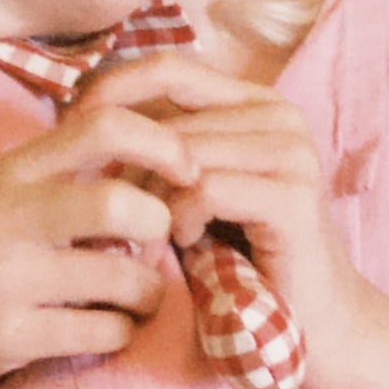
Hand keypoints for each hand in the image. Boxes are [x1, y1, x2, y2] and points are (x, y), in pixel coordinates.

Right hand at [0, 86, 199, 388]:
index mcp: (11, 172)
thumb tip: (154, 154)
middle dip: (160, 229)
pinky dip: (120, 332)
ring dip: (149, 292)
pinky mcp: (4, 334)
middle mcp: (4, 216)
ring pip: (122, 278)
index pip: (102, 125)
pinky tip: (106, 329)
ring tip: (137, 297)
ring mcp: (1, 276)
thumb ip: (60, 175)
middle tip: (156, 247)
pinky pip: (102, 332)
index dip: (162, 142)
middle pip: (120, 205)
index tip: (188, 170)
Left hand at [77, 57, 368, 378]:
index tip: (75, 131)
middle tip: (123, 220)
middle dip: (132, 170)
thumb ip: (160, 148)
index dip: (114, 92)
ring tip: (155, 237)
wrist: (314, 320)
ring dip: (154, 202)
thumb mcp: (193, 189)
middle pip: (169, 122)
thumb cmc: (242, 256)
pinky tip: (189, 243)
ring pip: (183, 155)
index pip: (170, 69)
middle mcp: (281, 116)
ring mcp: (292, 154)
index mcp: (257, 103)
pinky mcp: (292, 198)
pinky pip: (205, 189)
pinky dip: (183, 219)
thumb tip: (83, 117)